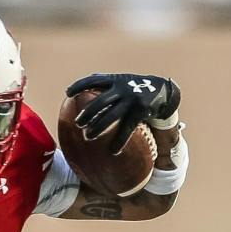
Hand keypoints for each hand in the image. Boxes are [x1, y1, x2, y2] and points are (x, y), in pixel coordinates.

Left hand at [65, 73, 180, 144]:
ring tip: (87, 136)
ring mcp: (132, 100)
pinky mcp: (141, 111)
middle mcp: (123, 88)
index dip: (80, 85)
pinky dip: (120, 140)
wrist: (163, 91)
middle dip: (88, 113)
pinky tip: (113, 151)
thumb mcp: (123, 81)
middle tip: (77, 123)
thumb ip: (107, 84)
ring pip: (111, 116)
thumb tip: (83, 90)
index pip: (94, 79)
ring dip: (98, 127)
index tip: (68, 93)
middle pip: (100, 101)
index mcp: (115, 80)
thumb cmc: (137, 87)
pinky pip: (127, 128)